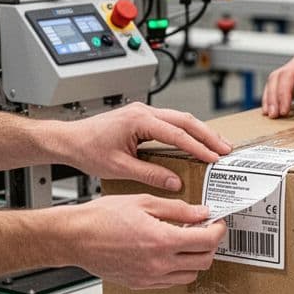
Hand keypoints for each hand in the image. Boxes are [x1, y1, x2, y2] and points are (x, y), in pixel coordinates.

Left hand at [53, 103, 232, 191]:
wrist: (68, 139)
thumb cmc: (86, 149)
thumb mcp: (119, 167)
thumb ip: (149, 174)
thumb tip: (174, 182)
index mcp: (138, 120)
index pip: (177, 134)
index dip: (198, 147)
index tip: (213, 158)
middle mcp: (143, 111)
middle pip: (185, 120)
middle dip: (208, 135)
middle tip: (225, 149)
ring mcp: (143, 111)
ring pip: (180, 118)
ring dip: (200, 132)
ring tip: (217, 145)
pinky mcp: (142, 116)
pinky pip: (171, 121)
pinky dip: (187, 131)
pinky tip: (195, 141)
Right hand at [60, 195, 226, 289]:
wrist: (74, 238)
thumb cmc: (101, 218)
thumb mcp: (143, 203)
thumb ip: (177, 209)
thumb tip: (201, 213)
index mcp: (163, 241)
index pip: (207, 241)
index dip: (218, 230)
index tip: (216, 223)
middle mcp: (159, 264)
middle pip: (204, 261)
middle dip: (210, 245)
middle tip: (204, 230)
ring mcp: (150, 277)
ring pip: (190, 275)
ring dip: (195, 259)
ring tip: (185, 241)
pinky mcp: (140, 283)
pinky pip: (171, 282)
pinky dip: (178, 269)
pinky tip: (169, 253)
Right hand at [261, 46, 293, 117]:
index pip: (288, 74)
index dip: (283, 92)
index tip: (284, 110)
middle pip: (277, 77)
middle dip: (274, 97)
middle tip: (274, 115)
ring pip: (275, 82)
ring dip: (271, 99)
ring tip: (272, 115)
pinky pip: (278, 88)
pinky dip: (273, 99)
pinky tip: (271, 111)